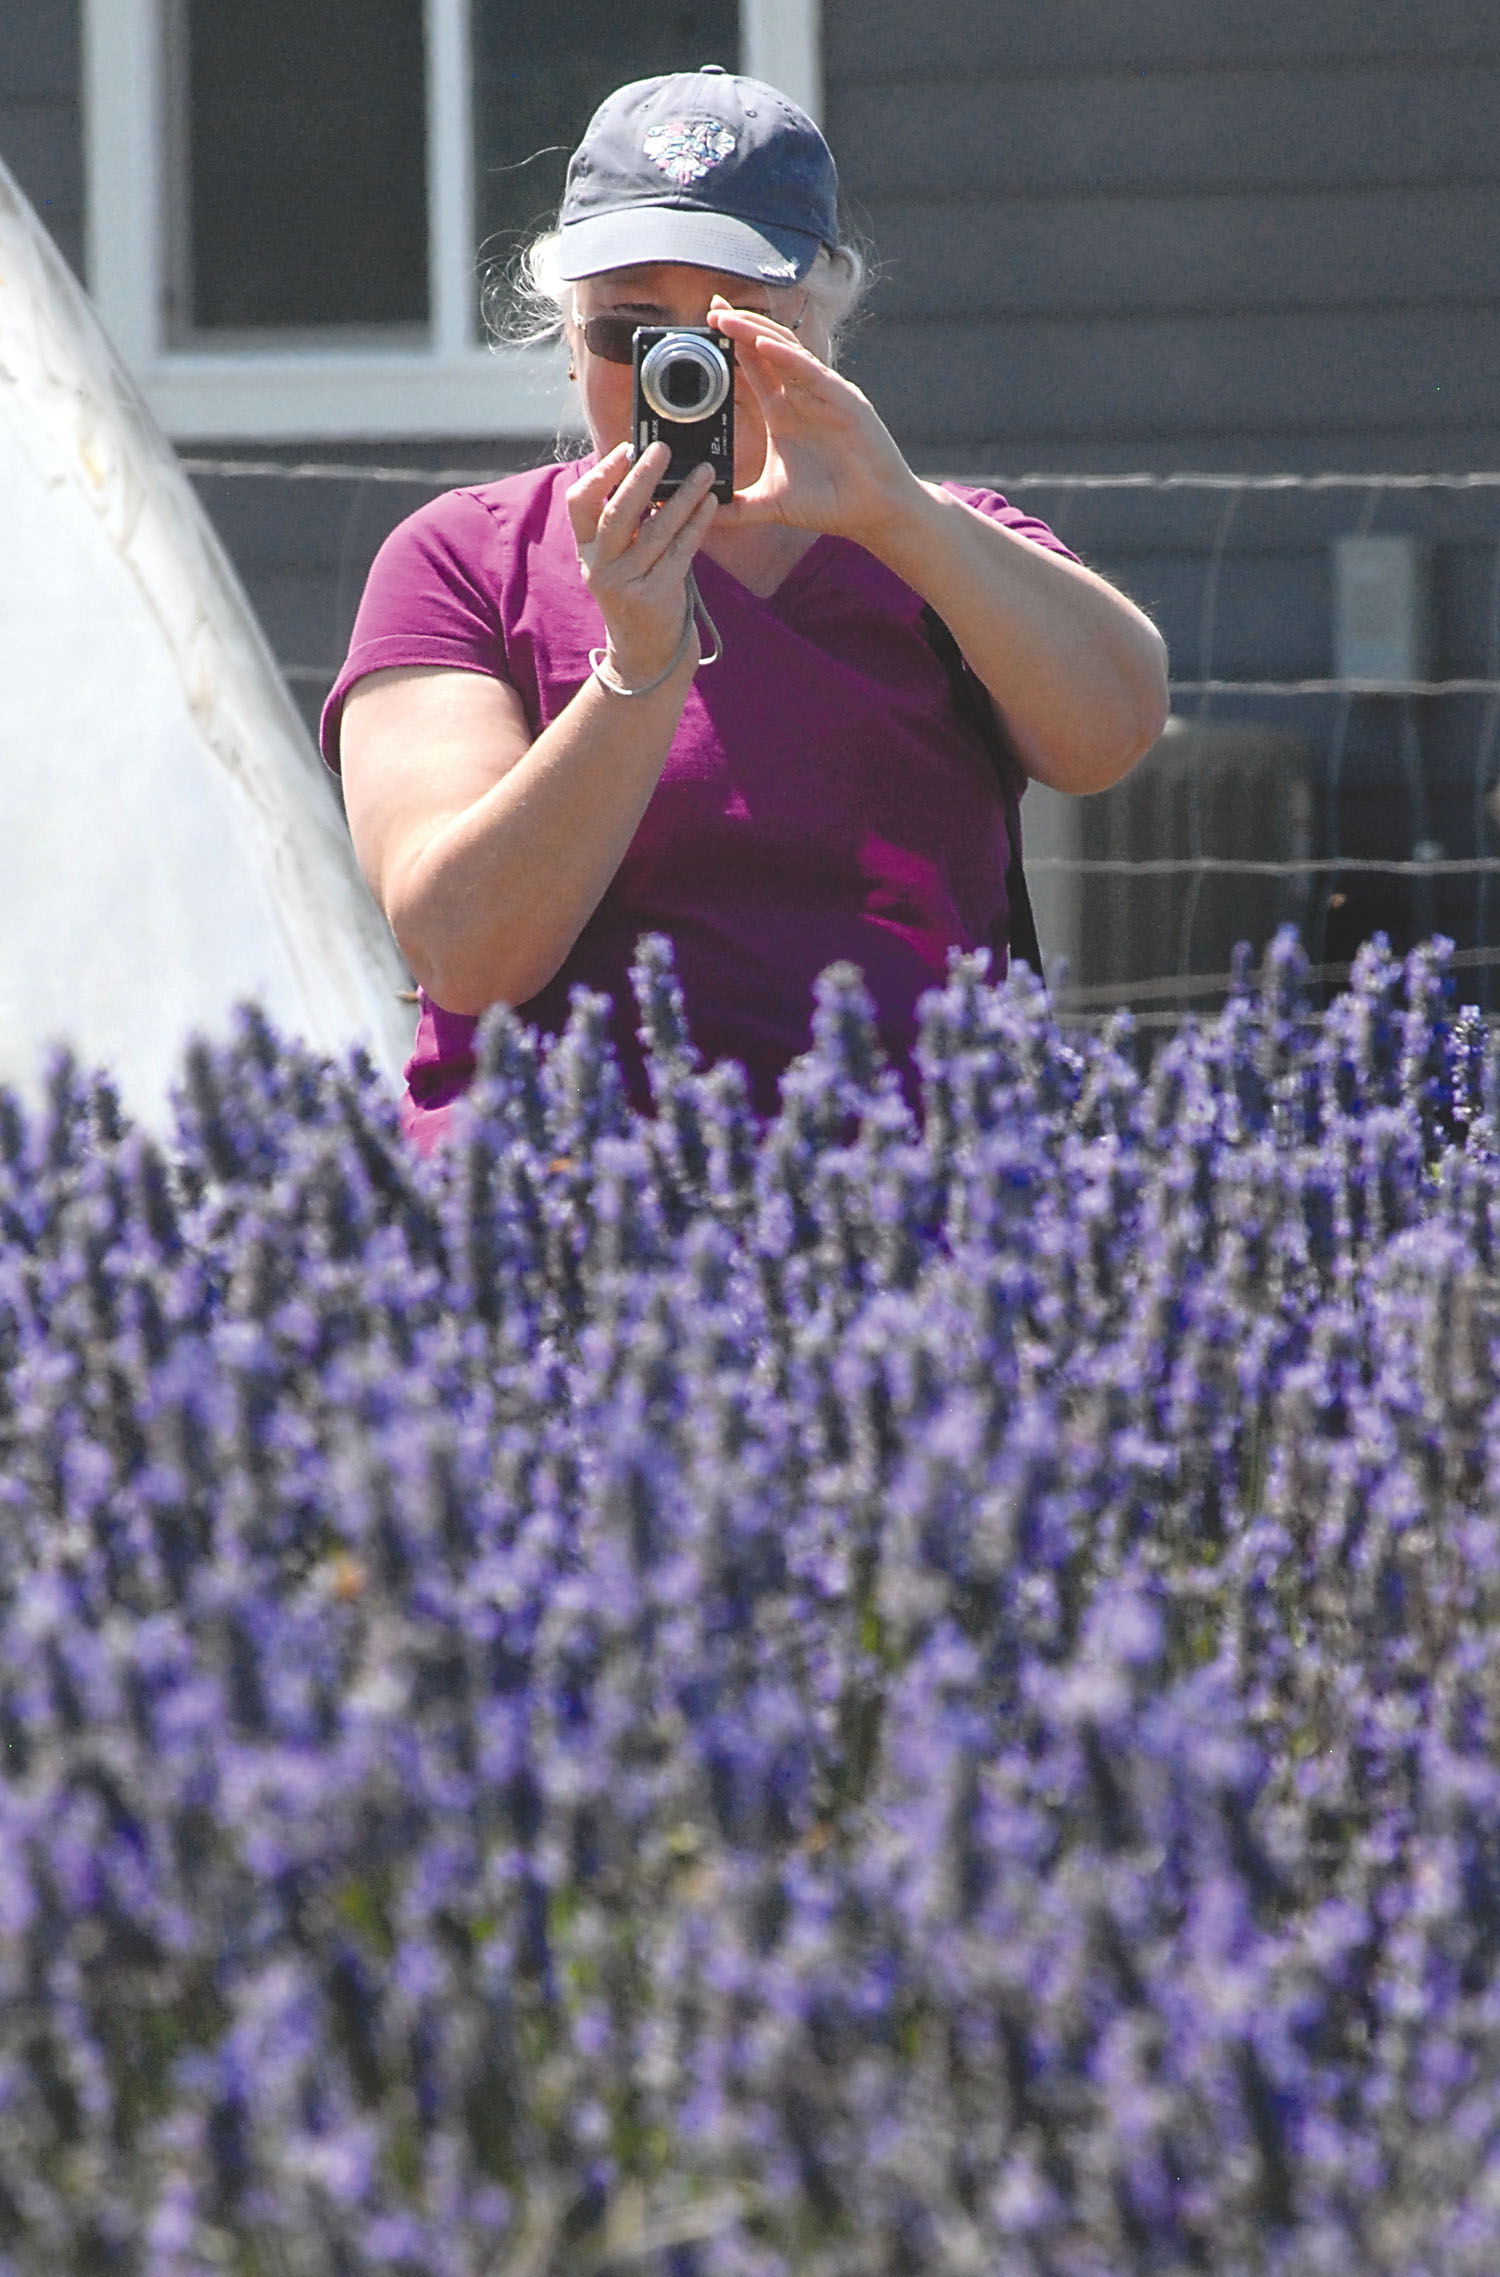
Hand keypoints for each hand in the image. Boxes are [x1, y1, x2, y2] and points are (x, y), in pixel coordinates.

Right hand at [565, 443, 717, 685]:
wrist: (647, 656)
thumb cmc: (639, 594)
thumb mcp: (619, 560)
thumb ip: (627, 524)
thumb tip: (650, 470)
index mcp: (587, 550)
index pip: (579, 503)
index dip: (600, 473)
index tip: (625, 449)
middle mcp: (599, 567)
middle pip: (617, 512)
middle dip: (641, 477)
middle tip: (663, 449)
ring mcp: (625, 584)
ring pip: (656, 530)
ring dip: (682, 496)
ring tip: (703, 472)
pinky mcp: (655, 597)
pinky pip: (680, 551)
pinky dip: (697, 524)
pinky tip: (709, 504)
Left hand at [706, 297, 920, 548]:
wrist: (872, 514)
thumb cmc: (828, 503)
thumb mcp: (771, 505)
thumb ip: (737, 508)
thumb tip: (703, 517)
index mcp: (782, 412)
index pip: (753, 366)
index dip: (731, 343)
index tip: (706, 325)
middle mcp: (801, 396)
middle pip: (767, 349)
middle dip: (740, 327)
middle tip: (711, 309)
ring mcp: (824, 395)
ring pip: (787, 352)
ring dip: (756, 332)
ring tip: (728, 320)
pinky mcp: (845, 402)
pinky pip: (812, 372)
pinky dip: (788, 357)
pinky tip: (763, 344)